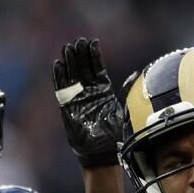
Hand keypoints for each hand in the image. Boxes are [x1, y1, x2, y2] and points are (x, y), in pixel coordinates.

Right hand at [53, 38, 122, 167]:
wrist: (101, 152)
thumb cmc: (113, 134)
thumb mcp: (123, 110)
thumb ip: (125, 92)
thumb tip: (135, 74)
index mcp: (103, 90)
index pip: (97, 68)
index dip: (94, 55)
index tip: (93, 42)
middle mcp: (89, 91)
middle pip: (83, 68)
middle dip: (80, 54)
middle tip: (79, 40)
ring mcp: (77, 98)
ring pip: (72, 75)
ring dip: (69, 61)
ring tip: (67, 48)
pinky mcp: (67, 106)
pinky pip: (61, 88)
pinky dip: (59, 76)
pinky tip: (58, 64)